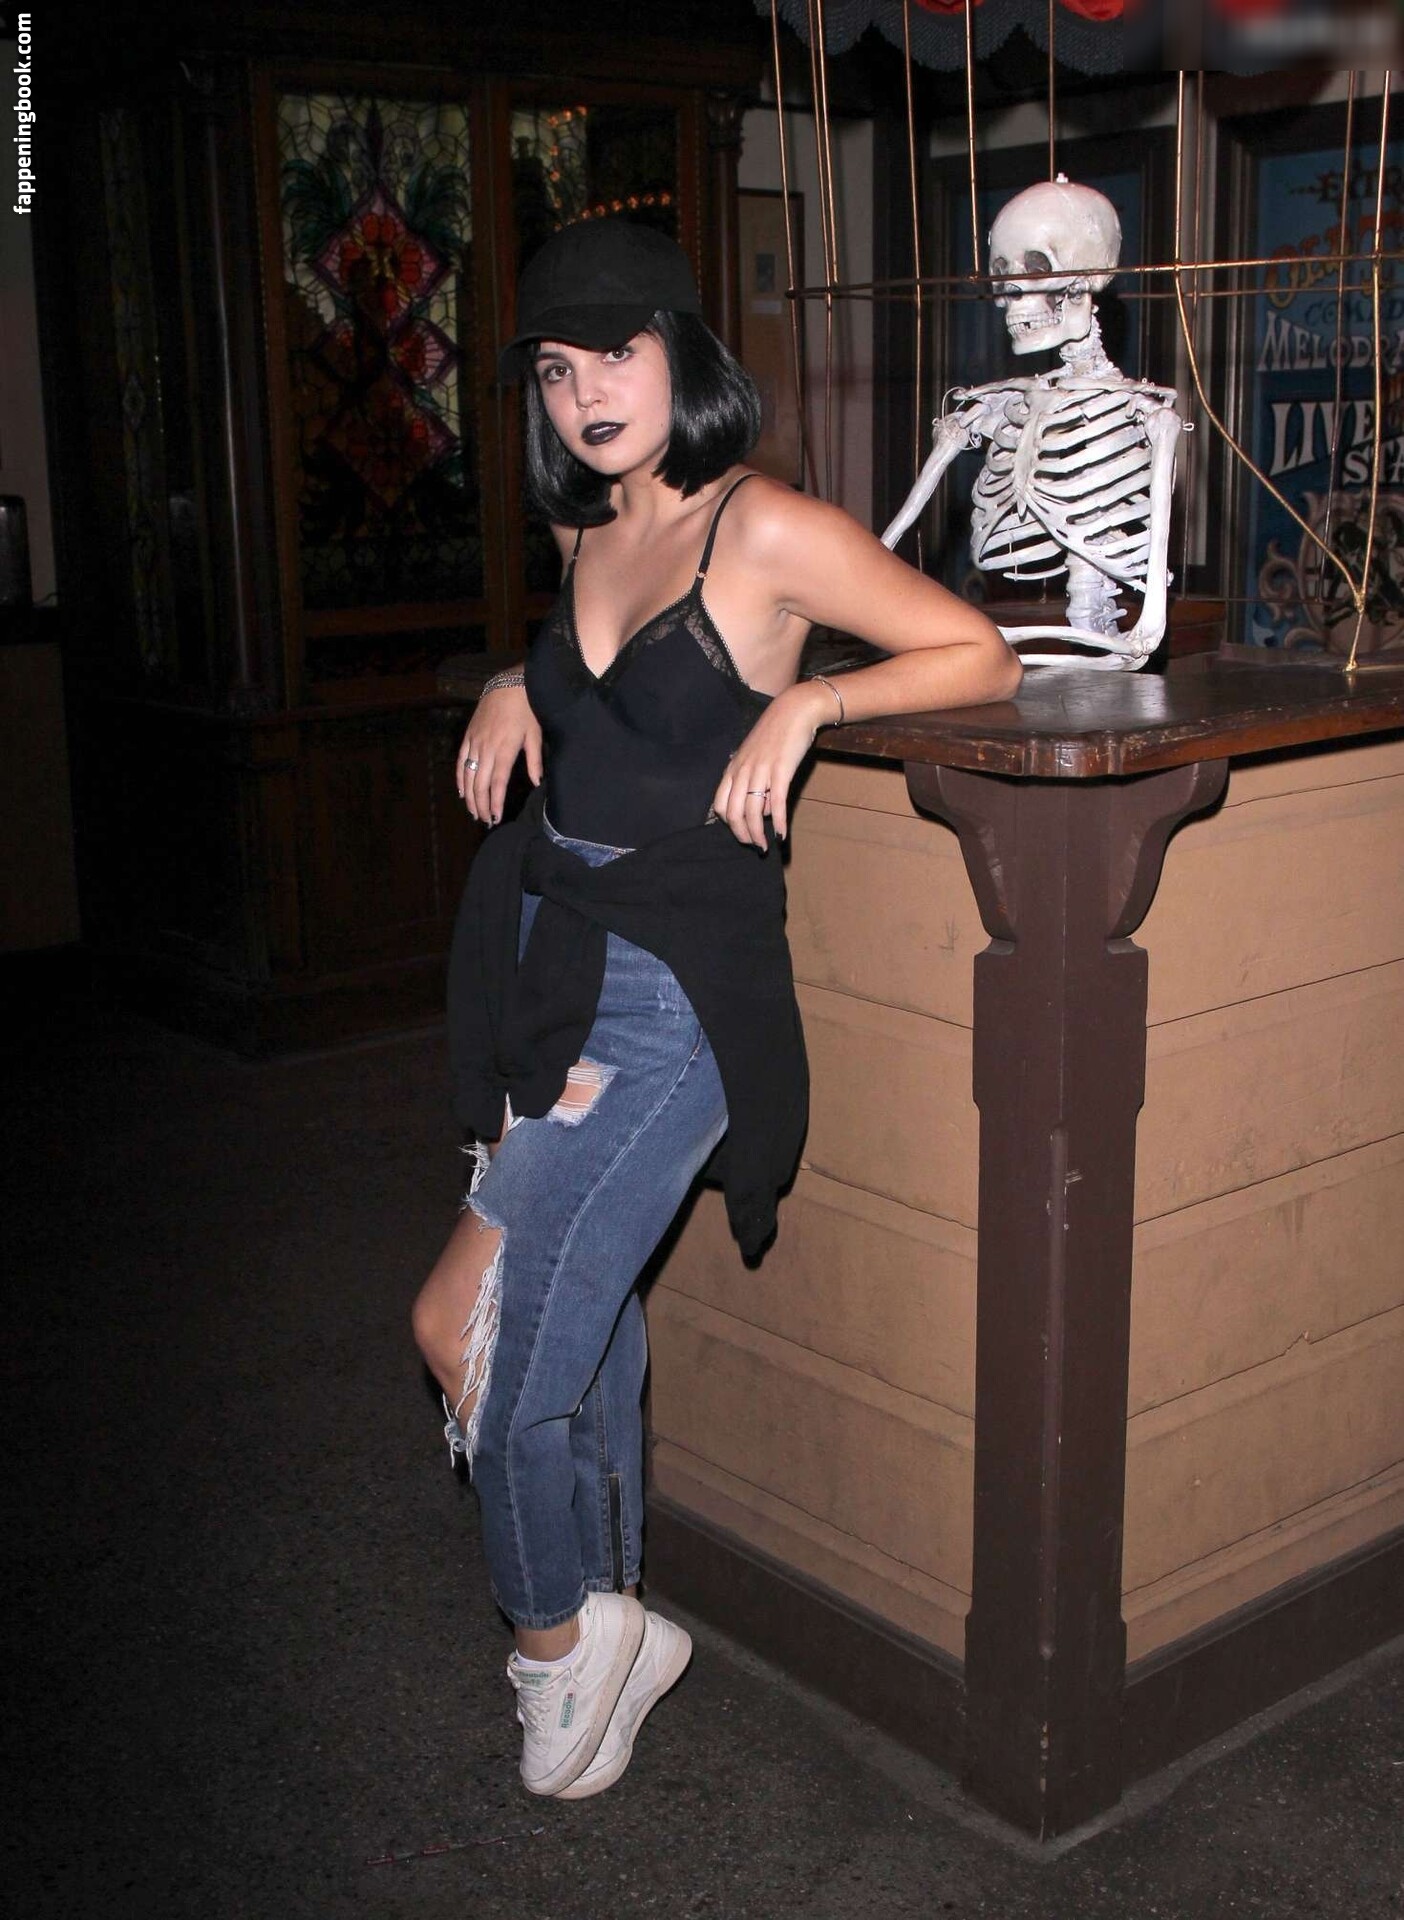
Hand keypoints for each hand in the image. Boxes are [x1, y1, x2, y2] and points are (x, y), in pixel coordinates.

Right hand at [456, 686, 542, 824]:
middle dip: (481, 805)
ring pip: (468, 775)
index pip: (498, 784)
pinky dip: (459, 777)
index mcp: (505, 750)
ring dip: (470, 796)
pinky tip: (462, 791)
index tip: (496, 817)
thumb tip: (536, 782)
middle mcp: (487, 748)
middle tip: (485, 820)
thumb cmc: (527, 710)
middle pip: (480, 783)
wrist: (510, 684)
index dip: (495, 802)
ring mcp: (475, 742)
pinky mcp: (469, 735)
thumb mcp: (535, 735)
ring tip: (474, 811)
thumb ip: (534, 761)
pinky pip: (461, 759)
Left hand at [710, 682, 832, 849]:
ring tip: (764, 846)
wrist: (793, 711)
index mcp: (734, 769)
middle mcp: (743, 771)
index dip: (729, 824)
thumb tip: (761, 812)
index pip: (720, 805)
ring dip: (757, 834)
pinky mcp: (780, 770)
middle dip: (742, 834)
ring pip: (752, 811)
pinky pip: (776, 802)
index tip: (742, 832)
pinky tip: (780, 835)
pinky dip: (777, 822)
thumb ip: (754, 784)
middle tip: (753, 846)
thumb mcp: (756, 759)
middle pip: (733, 813)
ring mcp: (760, 771)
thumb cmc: (775, 735)